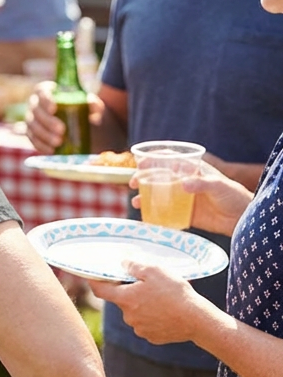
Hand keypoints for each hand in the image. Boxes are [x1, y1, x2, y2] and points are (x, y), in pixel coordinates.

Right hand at [25, 82, 103, 153]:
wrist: (72, 119)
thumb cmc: (78, 107)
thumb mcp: (87, 103)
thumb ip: (93, 104)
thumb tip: (94, 109)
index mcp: (46, 91)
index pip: (42, 92)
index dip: (45, 100)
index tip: (54, 108)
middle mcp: (35, 103)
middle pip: (36, 111)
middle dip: (47, 121)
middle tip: (62, 130)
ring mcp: (31, 118)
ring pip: (32, 126)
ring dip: (44, 135)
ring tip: (58, 142)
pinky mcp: (30, 132)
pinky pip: (31, 139)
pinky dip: (40, 145)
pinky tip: (51, 150)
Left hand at [89, 262, 215, 345]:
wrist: (197, 320)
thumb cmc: (175, 293)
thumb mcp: (155, 271)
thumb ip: (135, 266)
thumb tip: (123, 264)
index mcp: (125, 299)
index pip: (100, 290)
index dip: (95, 282)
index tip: (93, 277)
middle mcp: (128, 316)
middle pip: (123, 301)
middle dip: (131, 293)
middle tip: (148, 286)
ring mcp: (140, 329)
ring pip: (136, 313)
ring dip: (143, 306)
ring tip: (163, 300)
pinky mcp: (153, 337)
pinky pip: (148, 325)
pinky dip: (154, 318)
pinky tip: (168, 313)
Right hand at [128, 161, 251, 236]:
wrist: (242, 219)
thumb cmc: (233, 196)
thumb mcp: (219, 186)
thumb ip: (201, 183)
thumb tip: (182, 185)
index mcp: (191, 170)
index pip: (168, 159)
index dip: (152, 158)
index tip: (140, 163)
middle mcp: (183, 182)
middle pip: (157, 176)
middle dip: (142, 178)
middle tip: (133, 183)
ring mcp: (182, 198)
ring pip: (158, 195)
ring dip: (144, 197)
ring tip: (136, 202)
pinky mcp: (184, 213)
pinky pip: (165, 213)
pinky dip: (154, 215)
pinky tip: (146, 218)